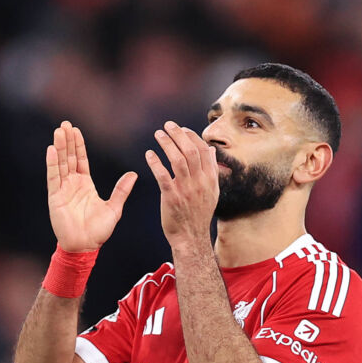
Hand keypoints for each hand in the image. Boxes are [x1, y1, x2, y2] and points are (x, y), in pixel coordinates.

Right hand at [46, 121, 137, 251]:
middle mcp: (72, 184)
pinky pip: (54, 177)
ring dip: (60, 147)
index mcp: (85, 185)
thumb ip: (122, 190)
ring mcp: (63, 190)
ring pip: (61, 163)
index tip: (76, 130)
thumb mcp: (114, 208)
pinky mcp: (55, 197)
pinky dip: (53, 163)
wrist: (85, 246)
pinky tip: (52, 149)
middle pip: (70, 157)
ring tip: (59, 130)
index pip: (81, 160)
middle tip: (65, 123)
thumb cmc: (98, 231)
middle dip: (68, 141)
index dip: (79, 145)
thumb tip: (133, 173)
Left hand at [146, 121, 218, 246]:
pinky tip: (149, 154)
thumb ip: (212, 169)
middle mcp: (200, 182)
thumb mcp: (211, 191)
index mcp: (210, 179)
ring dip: (167, 144)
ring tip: (158, 134)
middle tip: (168, 125)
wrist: (191, 237)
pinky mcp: (172, 197)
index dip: (191, 136)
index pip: (203, 150)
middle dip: (178, 134)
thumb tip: (211, 150)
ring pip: (178, 160)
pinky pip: (163, 175)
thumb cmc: (198, 213)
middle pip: (190, 151)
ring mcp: (186, 190)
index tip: (182, 129)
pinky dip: (155, 162)